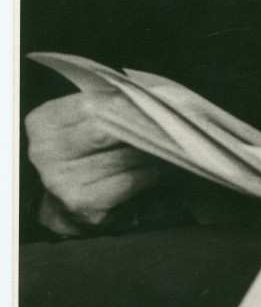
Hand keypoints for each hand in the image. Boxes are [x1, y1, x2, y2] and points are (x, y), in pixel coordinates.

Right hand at [25, 93, 167, 233]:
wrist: (64, 206)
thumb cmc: (82, 155)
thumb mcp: (82, 125)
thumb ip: (105, 109)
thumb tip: (148, 99)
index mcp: (44, 123)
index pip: (91, 106)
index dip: (127, 102)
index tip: (152, 102)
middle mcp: (46, 151)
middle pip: (106, 129)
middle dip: (142, 124)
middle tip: (168, 121)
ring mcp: (62, 180)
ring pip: (124, 155)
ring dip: (154, 149)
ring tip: (171, 143)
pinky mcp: (84, 203)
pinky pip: (132, 180)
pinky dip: (153, 172)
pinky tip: (163, 168)